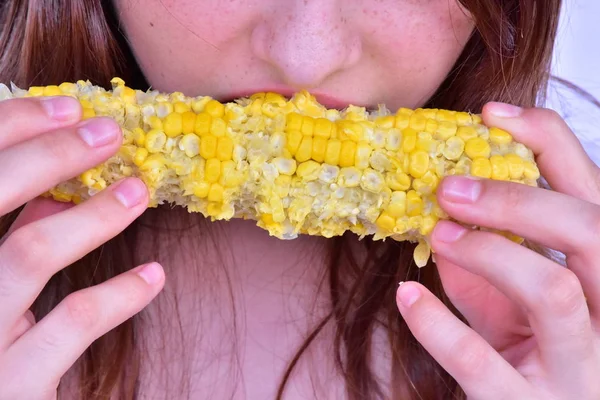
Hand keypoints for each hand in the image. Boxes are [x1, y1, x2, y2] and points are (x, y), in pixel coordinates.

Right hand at [0, 96, 164, 398]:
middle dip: (52, 154)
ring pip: (31, 251)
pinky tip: (155, 276)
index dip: (13, 127)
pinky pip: (74, 321)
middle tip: (110, 133)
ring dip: (94, 214)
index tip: (68, 108)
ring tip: (139, 192)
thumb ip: (7, 243)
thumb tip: (51, 197)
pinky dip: (121, 293)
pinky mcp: (14, 386)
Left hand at [396, 103, 599, 398]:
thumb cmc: (527, 366)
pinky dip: (437, 323)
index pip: (593, 194)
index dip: (548, 143)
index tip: (491, 113)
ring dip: (487, 250)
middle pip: (591, 232)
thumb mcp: (511, 311)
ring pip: (553, 291)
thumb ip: (485, 267)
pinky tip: (406, 295)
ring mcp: (579, 370)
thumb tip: (440, 215)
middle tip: (448, 186)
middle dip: (517, 198)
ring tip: (437, 232)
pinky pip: (481, 361)